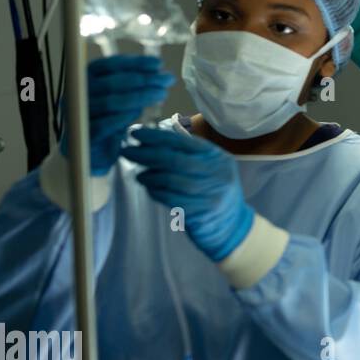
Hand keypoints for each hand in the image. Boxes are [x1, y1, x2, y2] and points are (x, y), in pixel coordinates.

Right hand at [63, 55, 173, 175]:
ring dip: (140, 96)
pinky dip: (124, 117)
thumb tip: (159, 72)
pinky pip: (104, 124)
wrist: (91, 156)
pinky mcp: (83, 136)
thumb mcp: (119, 101)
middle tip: (166, 79)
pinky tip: (140, 112)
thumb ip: (131, 87)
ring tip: (161, 93)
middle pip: (111, 82)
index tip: (158, 64)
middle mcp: (76, 95)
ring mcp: (77, 115)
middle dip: (143, 79)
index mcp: (83, 81)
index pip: (107, 65)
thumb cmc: (107, 123)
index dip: (133, 63)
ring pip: (110, 102)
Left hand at [120, 128, 254, 261]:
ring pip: (171, 180)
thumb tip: (154, 138)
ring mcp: (211, 193)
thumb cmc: (214, 192)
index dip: (157, 136)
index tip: (136, 133)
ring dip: (150, 176)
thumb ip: (188, 153)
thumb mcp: (210, 168)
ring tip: (140, 175)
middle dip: (147, 154)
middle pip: (175, 160)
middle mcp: (217, 173)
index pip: (183, 142)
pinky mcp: (202, 212)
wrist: (232, 225)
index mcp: (218, 157)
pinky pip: (172, 199)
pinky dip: (156, 192)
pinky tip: (150, 189)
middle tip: (127, 151)